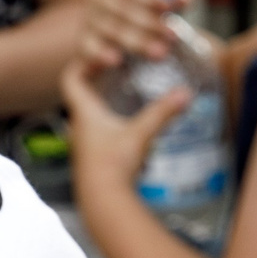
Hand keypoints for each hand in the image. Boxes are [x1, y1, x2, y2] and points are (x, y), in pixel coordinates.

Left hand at [62, 59, 189, 191]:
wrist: (102, 201)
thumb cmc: (113, 167)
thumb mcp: (141, 134)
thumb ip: (163, 112)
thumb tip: (185, 93)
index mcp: (84, 113)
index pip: (71, 78)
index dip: (83, 63)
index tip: (103, 56)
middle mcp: (79, 125)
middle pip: (79, 93)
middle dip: (97, 78)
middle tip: (118, 68)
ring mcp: (84, 142)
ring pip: (88, 112)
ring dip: (103, 99)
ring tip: (125, 91)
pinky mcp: (93, 156)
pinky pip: (97, 129)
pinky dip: (109, 119)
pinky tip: (128, 122)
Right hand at [76, 0, 187, 70]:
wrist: (113, 26)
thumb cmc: (143, 8)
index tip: (167, 8)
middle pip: (122, 10)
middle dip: (150, 23)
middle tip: (173, 35)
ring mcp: (88, 20)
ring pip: (111, 31)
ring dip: (137, 42)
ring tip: (161, 53)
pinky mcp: (81, 42)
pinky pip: (90, 48)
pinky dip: (101, 54)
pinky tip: (116, 61)